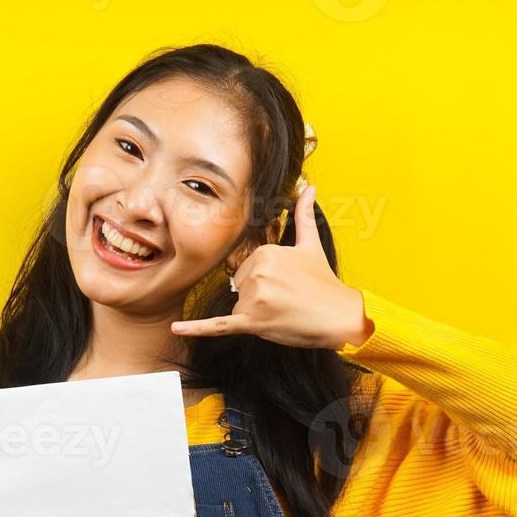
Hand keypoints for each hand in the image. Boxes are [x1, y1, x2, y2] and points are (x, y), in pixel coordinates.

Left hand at [169, 184, 370, 350]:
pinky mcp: (252, 322)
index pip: (247, 268)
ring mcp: (253, 299)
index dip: (264, 281)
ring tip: (284, 313)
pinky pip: (217, 326)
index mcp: (265, 253)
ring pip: (239, 308)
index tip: (286, 285)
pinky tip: (176, 329)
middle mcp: (256, 273)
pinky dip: (196, 329)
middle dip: (259, 298)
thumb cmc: (325, 282)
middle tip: (287, 301)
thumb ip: (303, 215)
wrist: (339, 315)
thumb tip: (309, 187)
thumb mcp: (311, 245)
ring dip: (256, 314)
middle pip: (241, 287)